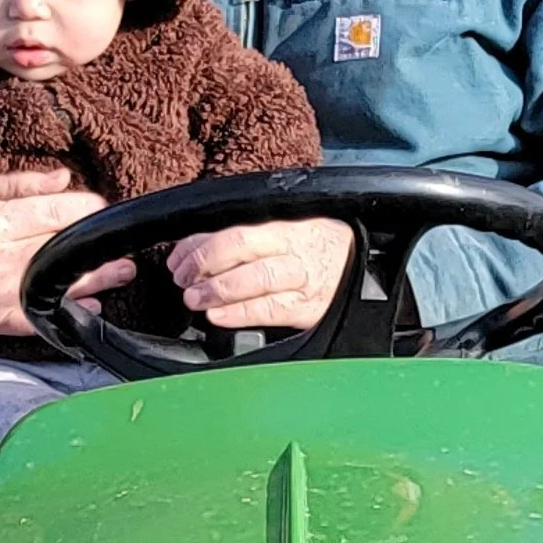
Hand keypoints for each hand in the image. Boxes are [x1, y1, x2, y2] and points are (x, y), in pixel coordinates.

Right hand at [0, 168, 113, 339]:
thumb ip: (22, 184)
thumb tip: (65, 178)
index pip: (56, 213)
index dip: (86, 209)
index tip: (103, 207)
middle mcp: (0, 258)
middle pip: (64, 251)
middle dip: (98, 248)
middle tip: (125, 247)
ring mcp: (1, 292)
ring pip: (60, 284)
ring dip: (97, 280)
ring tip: (122, 273)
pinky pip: (42, 318)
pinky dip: (70, 312)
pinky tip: (93, 306)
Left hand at [165, 213, 354, 338]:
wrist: (364, 268)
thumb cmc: (316, 248)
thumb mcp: (287, 229)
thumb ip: (249, 237)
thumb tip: (196, 247)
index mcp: (284, 226)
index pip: (235, 231)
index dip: (200, 245)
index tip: (178, 259)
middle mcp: (292, 249)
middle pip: (242, 247)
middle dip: (204, 263)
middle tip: (182, 279)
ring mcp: (302, 279)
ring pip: (257, 278)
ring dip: (218, 289)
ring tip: (194, 299)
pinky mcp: (307, 308)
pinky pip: (271, 310)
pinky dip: (240, 314)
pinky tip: (218, 316)